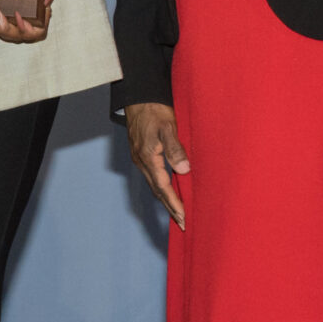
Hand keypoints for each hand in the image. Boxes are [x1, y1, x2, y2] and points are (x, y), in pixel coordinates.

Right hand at [123, 101, 188, 229]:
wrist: (138, 97)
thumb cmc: (154, 110)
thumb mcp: (168, 127)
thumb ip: (175, 149)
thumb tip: (184, 171)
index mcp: (148, 157)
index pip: (163, 187)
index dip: (174, 203)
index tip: (184, 217)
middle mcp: (142, 161)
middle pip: (157, 190)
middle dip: (170, 207)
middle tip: (183, 223)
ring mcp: (140, 158)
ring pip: (154, 184)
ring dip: (166, 199)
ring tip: (178, 212)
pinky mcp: (142, 154)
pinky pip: (152, 176)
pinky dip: (162, 188)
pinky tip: (169, 190)